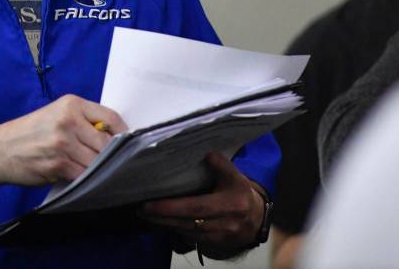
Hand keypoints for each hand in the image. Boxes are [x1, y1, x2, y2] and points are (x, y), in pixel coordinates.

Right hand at [0, 94, 127, 186]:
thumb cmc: (29, 133)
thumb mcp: (55, 114)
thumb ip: (82, 120)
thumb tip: (112, 136)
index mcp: (71, 105)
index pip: (110, 117)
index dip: (123, 132)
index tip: (128, 142)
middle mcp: (68, 121)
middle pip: (107, 142)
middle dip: (111, 155)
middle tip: (114, 162)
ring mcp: (63, 144)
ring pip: (97, 161)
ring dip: (100, 170)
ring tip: (97, 171)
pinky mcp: (58, 165)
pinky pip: (84, 175)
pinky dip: (87, 180)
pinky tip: (82, 178)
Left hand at [137, 152, 263, 259]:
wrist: (257, 220)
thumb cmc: (241, 194)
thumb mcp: (236, 176)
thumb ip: (221, 165)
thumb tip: (208, 154)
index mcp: (231, 204)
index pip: (195, 207)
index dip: (171, 207)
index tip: (150, 204)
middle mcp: (225, 223)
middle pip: (186, 222)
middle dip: (161, 218)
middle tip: (141, 210)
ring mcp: (219, 237)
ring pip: (186, 232)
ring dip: (164, 225)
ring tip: (146, 215)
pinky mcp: (214, 244)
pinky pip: (190, 239)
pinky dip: (174, 231)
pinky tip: (161, 223)